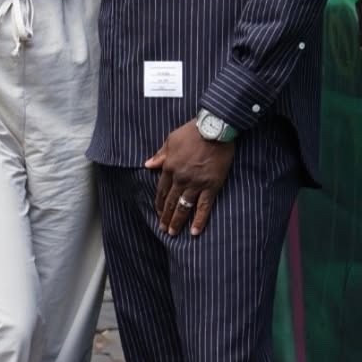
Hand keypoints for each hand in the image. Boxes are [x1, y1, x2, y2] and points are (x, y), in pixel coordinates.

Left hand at [144, 121, 233, 236]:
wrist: (214, 128)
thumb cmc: (192, 131)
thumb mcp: (171, 140)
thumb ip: (160, 155)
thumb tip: (148, 165)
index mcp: (169, 167)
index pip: (161, 190)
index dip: (159, 204)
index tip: (158, 213)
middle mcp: (180, 178)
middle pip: (170, 202)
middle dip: (165, 217)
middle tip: (163, 229)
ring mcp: (195, 184)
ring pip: (183, 207)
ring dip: (177, 222)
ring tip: (173, 233)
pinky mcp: (211, 186)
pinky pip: (203, 207)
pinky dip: (199, 220)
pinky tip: (195, 231)